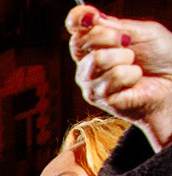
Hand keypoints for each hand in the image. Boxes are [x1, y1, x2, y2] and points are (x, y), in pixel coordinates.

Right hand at [69, 7, 171, 147]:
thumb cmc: (161, 57)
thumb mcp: (143, 32)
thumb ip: (117, 26)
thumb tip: (93, 18)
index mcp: (96, 42)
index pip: (75, 26)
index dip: (78, 18)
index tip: (92, 16)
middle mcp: (88, 61)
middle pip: (80, 42)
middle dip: (111, 37)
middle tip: (129, 44)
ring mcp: (90, 81)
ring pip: (97, 60)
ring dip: (125, 59)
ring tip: (134, 66)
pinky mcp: (99, 98)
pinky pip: (113, 77)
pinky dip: (131, 75)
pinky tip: (134, 81)